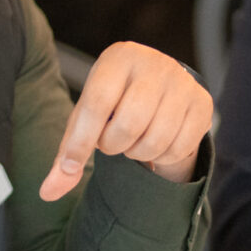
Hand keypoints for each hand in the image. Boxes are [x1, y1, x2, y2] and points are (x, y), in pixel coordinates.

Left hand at [40, 42, 212, 200]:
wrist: (160, 85)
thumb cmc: (114, 102)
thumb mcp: (87, 118)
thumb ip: (68, 153)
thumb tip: (48, 192)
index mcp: (119, 58)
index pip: (97, 103)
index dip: (82, 140)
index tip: (71, 165)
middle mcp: (154, 63)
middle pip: (128, 124)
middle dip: (114, 145)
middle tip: (112, 140)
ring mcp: (182, 82)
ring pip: (155, 139)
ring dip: (138, 153)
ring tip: (134, 140)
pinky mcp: (203, 102)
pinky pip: (179, 147)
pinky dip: (163, 156)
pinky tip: (157, 142)